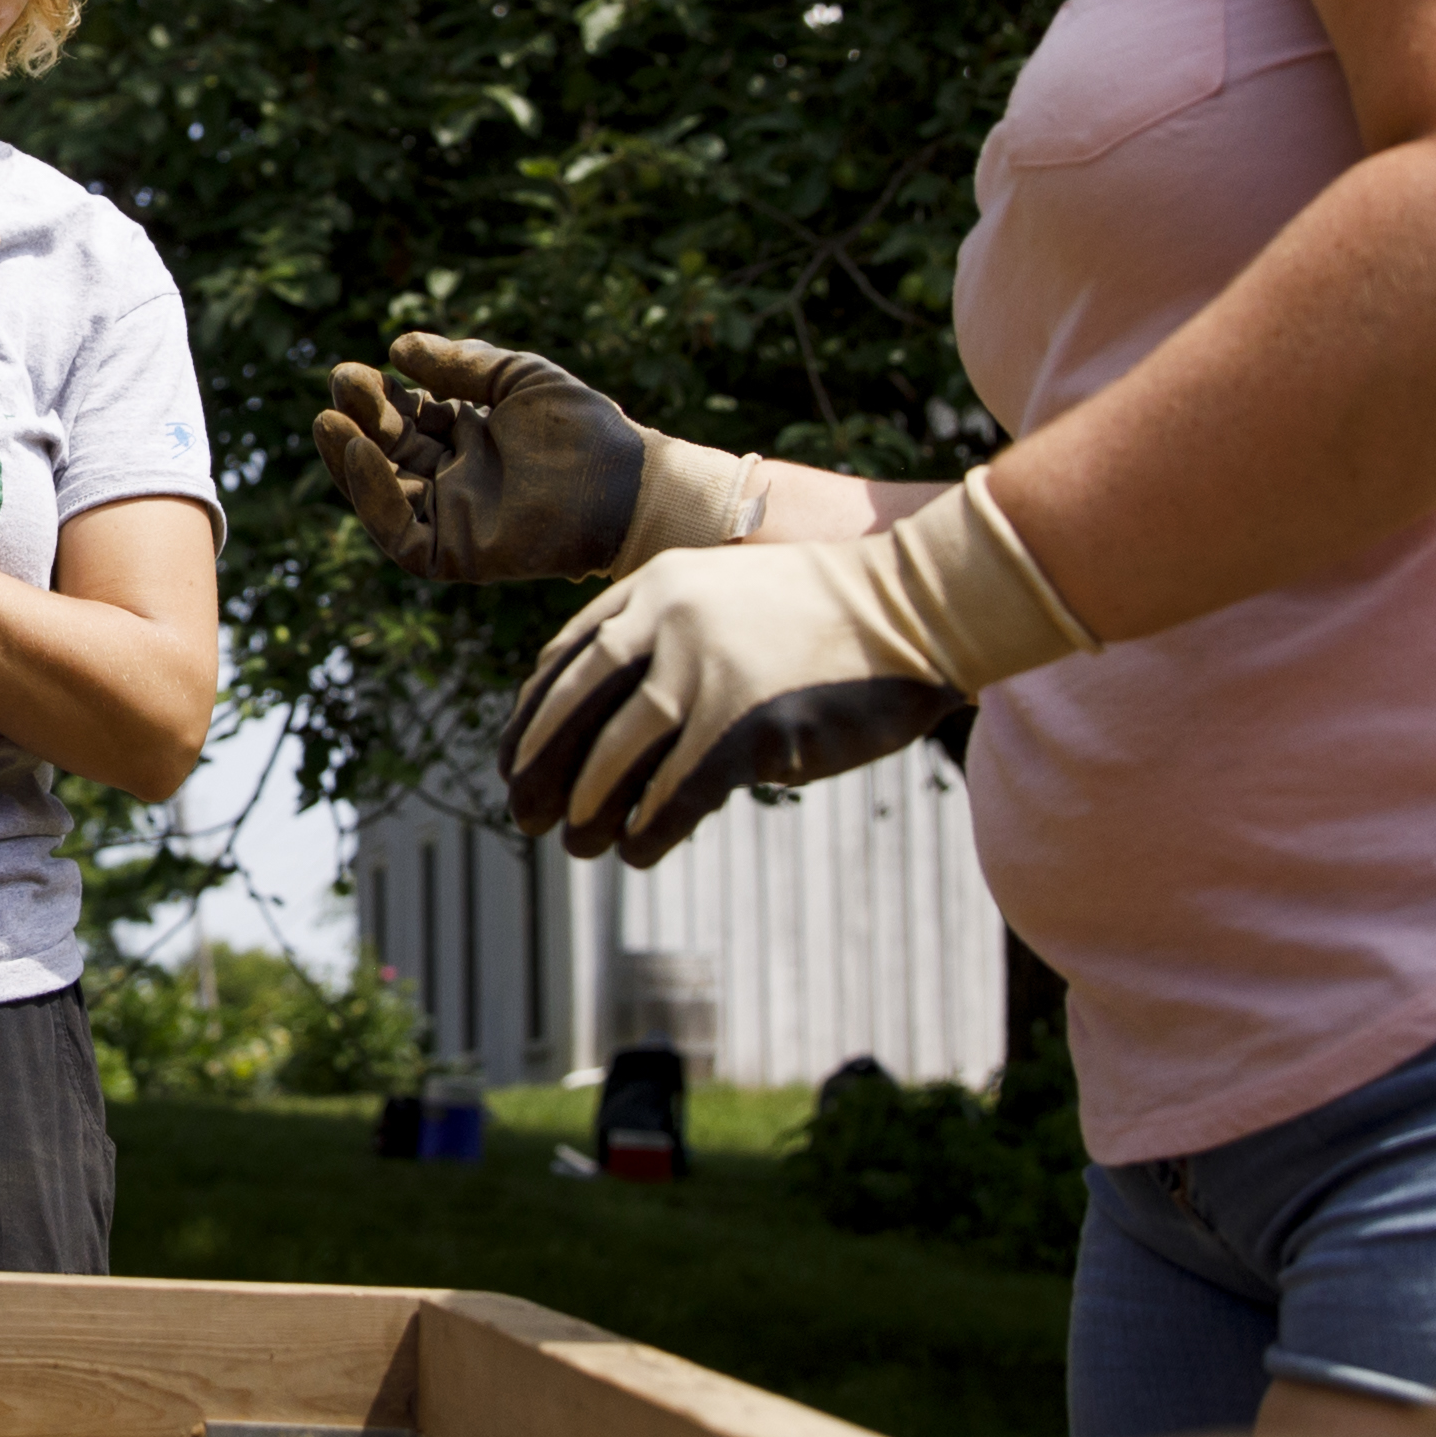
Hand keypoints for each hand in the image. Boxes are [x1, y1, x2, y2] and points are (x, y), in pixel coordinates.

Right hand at [312, 330, 747, 582]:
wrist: (627, 482)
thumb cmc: (585, 429)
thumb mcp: (518, 378)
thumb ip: (461, 365)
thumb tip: (396, 348)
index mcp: (466, 436)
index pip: (404, 416)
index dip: (377, 396)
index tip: (354, 370)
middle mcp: (452, 478)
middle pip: (385, 451)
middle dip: (359, 419)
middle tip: (340, 384)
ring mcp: (451, 518)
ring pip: (380, 493)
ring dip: (349, 458)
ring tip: (331, 420)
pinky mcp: (454, 554)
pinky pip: (399, 533)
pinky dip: (374, 498)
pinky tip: (364, 456)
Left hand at [499, 472, 1091, 860]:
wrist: (920, 607)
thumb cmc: (829, 616)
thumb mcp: (729, 600)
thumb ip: (668, 641)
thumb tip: (609, 730)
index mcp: (656, 587)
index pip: (566, 657)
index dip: (532, 716)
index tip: (515, 758)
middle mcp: (668, 620)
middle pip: (574, 703)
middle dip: (538, 764)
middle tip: (522, 814)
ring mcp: (707, 670)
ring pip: (616, 754)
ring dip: (588, 806)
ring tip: (576, 844)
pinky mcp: (748, 722)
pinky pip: (675, 790)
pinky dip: (649, 827)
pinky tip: (640, 849)